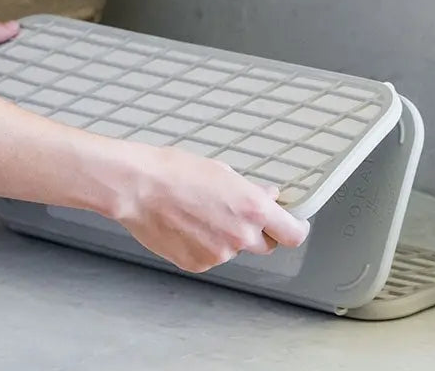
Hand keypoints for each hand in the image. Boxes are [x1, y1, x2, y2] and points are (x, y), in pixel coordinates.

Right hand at [112, 142, 309, 272]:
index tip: (294, 224)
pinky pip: (210, 257)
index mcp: (252, 209)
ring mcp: (219, 255)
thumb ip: (250, 190)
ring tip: (198, 213)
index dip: (295, 229)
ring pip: (233, 250)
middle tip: (234, 212)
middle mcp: (240, 236)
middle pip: (264, 245)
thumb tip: (268, 197)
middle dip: (256, 231)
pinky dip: (204, 245)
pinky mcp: (197, 265)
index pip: (292, 234)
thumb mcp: (221, 171)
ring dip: (225, 237)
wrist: (138, 188)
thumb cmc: (174, 171)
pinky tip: (186, 225)